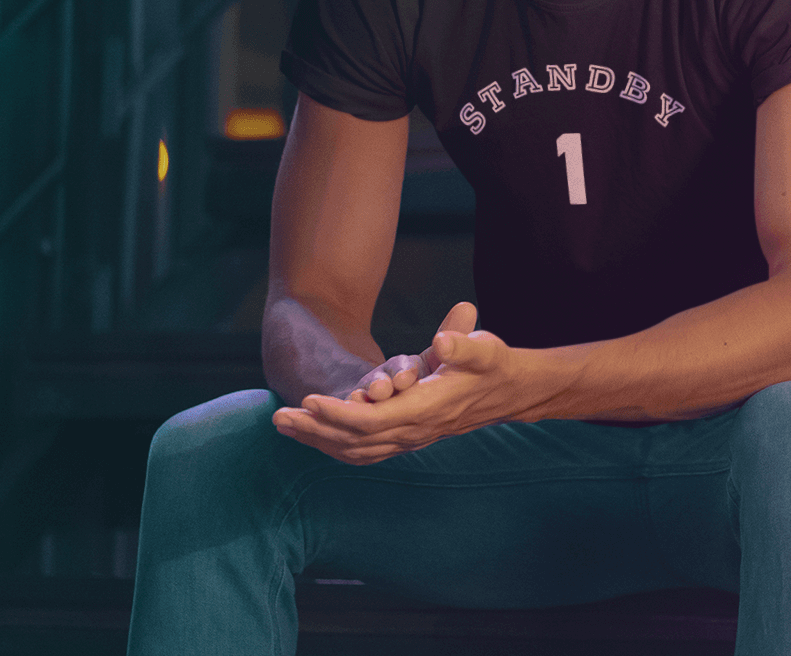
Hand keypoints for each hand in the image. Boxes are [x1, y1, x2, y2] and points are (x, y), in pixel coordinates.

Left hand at [272, 322, 526, 464]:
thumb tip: (445, 340)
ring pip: (354, 450)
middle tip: (278, 417)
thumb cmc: (494, 364)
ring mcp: (410, 438)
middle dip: (314, 429)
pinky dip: (334, 445)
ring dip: (317, 439)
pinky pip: (363, 451)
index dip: (338, 413)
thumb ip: (463, 343)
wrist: (512, 392)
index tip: (309, 399)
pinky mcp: (408, 438)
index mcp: (426, 410)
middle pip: (353, 440)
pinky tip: (314, 435)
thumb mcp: (484, 347)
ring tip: (284, 425)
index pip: (372, 421)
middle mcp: (414, 430)